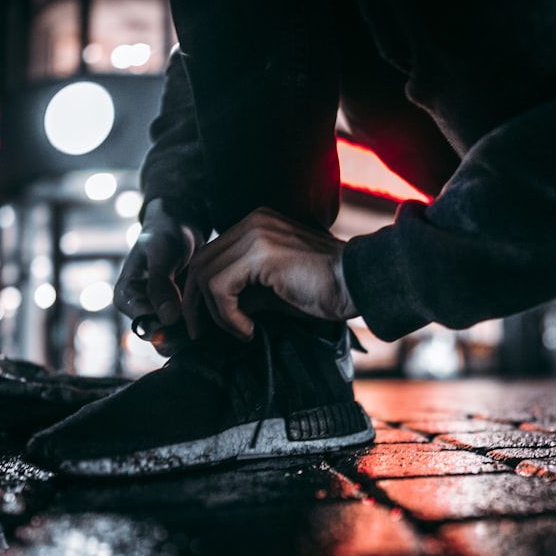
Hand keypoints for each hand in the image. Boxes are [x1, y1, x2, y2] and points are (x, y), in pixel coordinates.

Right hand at [113, 199, 200, 355]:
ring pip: (177, 337)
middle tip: (208, 316)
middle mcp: (139, 311)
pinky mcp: (177, 314)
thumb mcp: (161, 254)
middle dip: (186, 332)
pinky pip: (189, 329)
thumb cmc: (166, 234)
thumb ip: (160, 285)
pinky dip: (203, 323)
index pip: (146, 328)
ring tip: (213, 311)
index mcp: (126, 298)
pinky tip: (216, 311)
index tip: (193, 315)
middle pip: (161, 338)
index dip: (171, 327)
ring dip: (196, 329)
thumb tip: (167, 320)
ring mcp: (159, 314)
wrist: (180, 226)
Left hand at [184, 208, 357, 340]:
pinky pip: (220, 288)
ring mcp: (256, 234)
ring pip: (205, 276)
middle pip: (200, 262)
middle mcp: (253, 222)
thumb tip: (213, 314)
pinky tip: (248, 329)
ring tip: (239, 331)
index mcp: (257, 225)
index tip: (204, 323)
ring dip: (214, 314)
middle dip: (194, 303)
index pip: (210, 256)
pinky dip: (227, 316)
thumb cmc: (325, 291)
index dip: (199, 292)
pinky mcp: (260, 254)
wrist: (361, 284)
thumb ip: (245, 294)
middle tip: (199, 333)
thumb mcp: (274, 293)